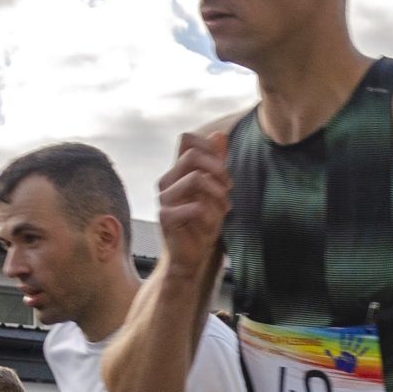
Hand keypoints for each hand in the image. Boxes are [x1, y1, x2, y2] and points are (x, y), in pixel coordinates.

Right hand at [156, 131, 230, 272]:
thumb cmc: (203, 223)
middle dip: (218, 169)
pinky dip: (211, 216)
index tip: (224, 168)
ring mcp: (164, 199)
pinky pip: (195, 207)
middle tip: (228, 189)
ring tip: (224, 208)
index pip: (187, 140)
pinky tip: (212, 226)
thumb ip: (217, 163)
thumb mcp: (216, 190)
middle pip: (192, 155)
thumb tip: (219, 134)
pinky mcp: (165, 218)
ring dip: (217, 194)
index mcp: (177, 171)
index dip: (210, 147)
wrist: (191, 257)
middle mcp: (167, 181)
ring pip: (195, 179)